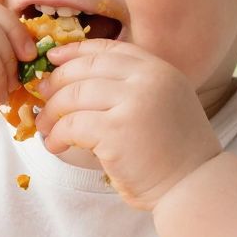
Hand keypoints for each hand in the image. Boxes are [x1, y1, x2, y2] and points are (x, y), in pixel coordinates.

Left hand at [35, 39, 221, 208]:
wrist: (194, 186)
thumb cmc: (174, 153)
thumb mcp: (163, 105)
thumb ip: (132, 88)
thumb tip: (75, 81)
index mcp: (159, 70)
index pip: (108, 50)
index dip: (75, 51)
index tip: (53, 59)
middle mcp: (148, 80)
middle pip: (85, 68)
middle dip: (56, 81)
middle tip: (42, 96)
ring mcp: (133, 104)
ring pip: (73, 95)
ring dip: (52, 112)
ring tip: (45, 126)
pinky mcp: (116, 132)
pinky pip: (72, 125)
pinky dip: (56, 135)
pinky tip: (55, 145)